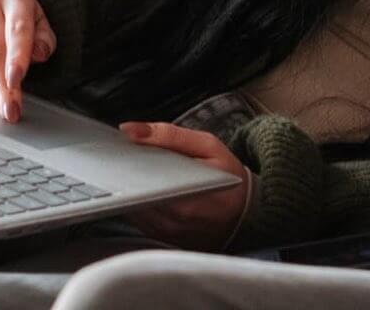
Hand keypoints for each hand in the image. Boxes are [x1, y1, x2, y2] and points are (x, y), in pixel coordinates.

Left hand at [115, 122, 252, 250]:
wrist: (246, 211)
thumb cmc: (228, 175)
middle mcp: (177, 219)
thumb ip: (169, 135)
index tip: (123, 155)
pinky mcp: (165, 240)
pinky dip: (139, 205)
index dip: (127, 168)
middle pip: (134, 197)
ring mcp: (169, 233)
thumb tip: (130, 130)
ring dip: (132, 193)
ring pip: (133, 210)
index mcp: (188, 195)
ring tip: (141, 175)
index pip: (141, 183)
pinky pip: (140, 221)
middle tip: (129, 161)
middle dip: (128, 178)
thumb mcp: (207, 145)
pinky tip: (147, 191)